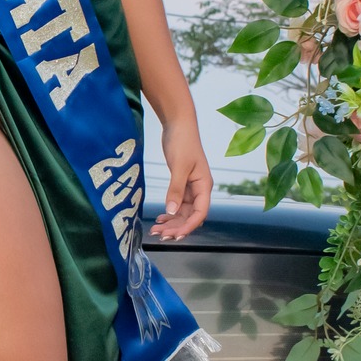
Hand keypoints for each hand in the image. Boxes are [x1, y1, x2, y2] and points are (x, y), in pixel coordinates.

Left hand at [150, 116, 211, 240]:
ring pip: (183, 211)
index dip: (188, 227)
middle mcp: (200, 189)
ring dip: (171, 221)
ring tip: (156, 230)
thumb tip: (172, 211)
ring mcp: (191, 187)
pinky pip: (177, 203)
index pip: (200, 213)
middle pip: (191, 216)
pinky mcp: (181, 183)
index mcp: (204, 186)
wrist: (178, 124)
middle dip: (177, 227)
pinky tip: (160, 218)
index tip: (175, 236)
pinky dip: (169, 211)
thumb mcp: (179, 167)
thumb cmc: (182, 142)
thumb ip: (176, 190)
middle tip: (160, 235)